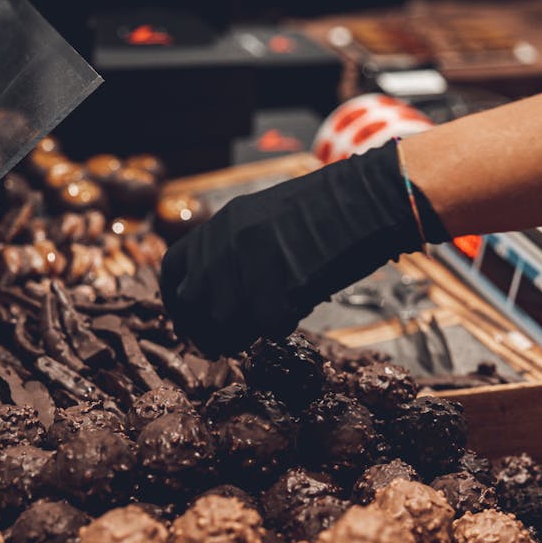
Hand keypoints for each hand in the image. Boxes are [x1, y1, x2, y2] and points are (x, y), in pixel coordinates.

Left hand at [159, 140, 446, 355]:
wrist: (367, 200)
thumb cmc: (328, 208)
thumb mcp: (262, 217)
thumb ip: (232, 250)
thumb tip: (216, 291)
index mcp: (220, 225)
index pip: (174, 272)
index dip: (179, 304)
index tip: (191, 322)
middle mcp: (225, 248)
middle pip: (194, 306)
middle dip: (206, 330)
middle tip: (225, 343)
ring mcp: (249, 273)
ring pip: (226, 326)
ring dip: (244, 333)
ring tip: (272, 319)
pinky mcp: (278, 298)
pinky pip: (269, 331)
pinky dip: (283, 326)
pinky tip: (301, 306)